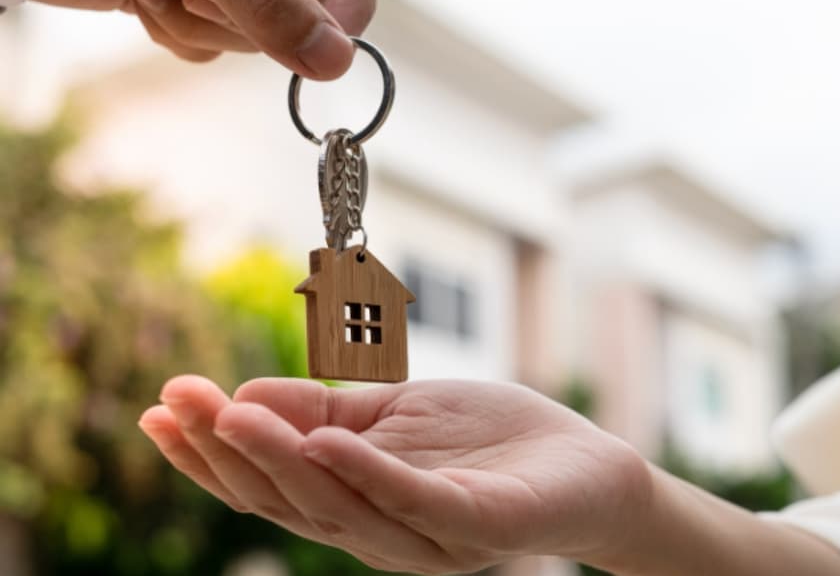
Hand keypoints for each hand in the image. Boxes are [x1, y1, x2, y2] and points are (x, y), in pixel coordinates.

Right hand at [139, 376, 651, 573]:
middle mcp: (382, 533)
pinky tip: (324, 441)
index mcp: (357, 504)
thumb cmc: (488, 441)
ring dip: (281, 461)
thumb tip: (244, 398)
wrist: (585, 465)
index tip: (159, 408)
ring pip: (341, 506)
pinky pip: (416, 501)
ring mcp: (430, 537)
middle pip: (291, 501)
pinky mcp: (479, 526)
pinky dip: (366, 473)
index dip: (211, 455)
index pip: (272, 486)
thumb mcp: (394, 413)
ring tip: (232, 415)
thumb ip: (327, 411)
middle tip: (177, 402)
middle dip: (227, 454)